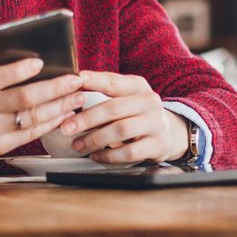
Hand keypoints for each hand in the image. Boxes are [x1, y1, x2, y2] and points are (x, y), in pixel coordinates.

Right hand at [0, 32, 84, 165]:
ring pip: (31, 119)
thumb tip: (0, 33)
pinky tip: (65, 113)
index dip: (18, 71)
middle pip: (22, 100)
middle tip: (74, 80)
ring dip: (59, 107)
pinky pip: (30, 135)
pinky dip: (51, 124)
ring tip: (78, 95)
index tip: (39, 62)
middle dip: (53, 89)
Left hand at [58, 70, 188, 163]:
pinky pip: (130, 152)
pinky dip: (109, 155)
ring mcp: (156, 123)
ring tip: (78, 144)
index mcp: (137, 86)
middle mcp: (149, 101)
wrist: (170, 132)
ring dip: (95, 139)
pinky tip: (96, 156)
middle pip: (113, 108)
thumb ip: (102, 94)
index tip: (74, 81)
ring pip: (121, 130)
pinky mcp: (159, 144)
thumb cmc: (136, 113)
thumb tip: (68, 92)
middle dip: (86, 119)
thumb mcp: (125, 98)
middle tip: (66, 127)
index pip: (112, 81)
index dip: (93, 80)